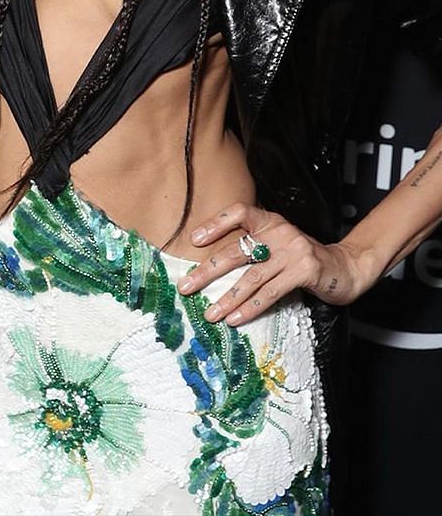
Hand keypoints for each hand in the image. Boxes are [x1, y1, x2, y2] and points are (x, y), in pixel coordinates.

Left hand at [179, 202, 377, 324]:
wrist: (345, 268)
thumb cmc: (302, 259)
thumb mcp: (276, 245)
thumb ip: (252, 248)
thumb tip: (209, 267)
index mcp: (269, 222)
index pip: (239, 212)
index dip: (216, 223)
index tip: (195, 240)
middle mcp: (280, 232)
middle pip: (236, 251)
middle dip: (208, 271)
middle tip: (186, 286)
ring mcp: (293, 251)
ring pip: (251, 277)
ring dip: (227, 298)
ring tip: (211, 313)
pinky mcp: (305, 271)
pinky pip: (271, 292)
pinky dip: (251, 307)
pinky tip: (236, 318)